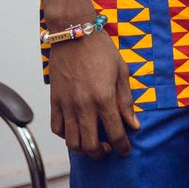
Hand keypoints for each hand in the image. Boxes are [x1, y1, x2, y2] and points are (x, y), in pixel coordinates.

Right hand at [48, 29, 138, 158]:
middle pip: (90, 146)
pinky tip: (76, 131)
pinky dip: (66, 136)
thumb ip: (126, 101)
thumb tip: (133, 125)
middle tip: (109, 149)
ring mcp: (67, 105)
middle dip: (102, 154)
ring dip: (84, 150)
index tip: (126, 151)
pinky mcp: (54, 101)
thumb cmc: (101, 50)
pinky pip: (57, 129)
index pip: (115, 133)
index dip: (123, 147)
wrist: (74, 34)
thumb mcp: (121, 72)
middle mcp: (84, 106)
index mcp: (104, 98)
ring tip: (93, 144)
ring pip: (72, 142)